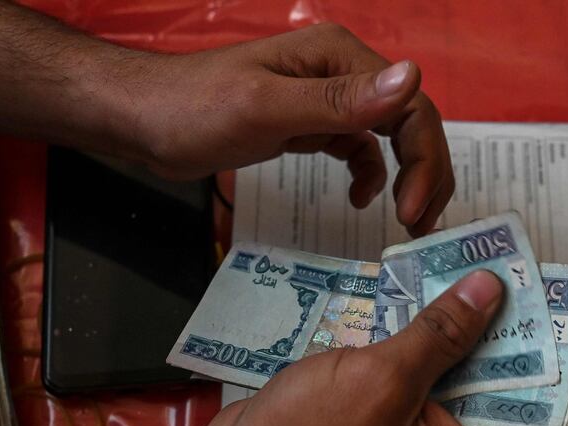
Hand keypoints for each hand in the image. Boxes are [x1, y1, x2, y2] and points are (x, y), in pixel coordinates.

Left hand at [119, 23, 452, 235]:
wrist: (143, 120)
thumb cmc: (194, 110)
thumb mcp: (267, 109)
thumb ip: (340, 101)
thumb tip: (413, 80)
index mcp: (339, 57)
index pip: (410, 106)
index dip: (423, 160)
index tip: (411, 213)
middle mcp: (342, 72)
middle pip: (409, 121)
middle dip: (425, 172)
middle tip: (420, 225)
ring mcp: (327, 98)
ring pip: (390, 137)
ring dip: (407, 177)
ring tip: (408, 220)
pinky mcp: (310, 124)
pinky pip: (358, 148)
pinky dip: (369, 174)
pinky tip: (358, 199)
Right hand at [173, 270, 530, 425]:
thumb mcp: (382, 381)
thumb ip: (441, 334)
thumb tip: (491, 292)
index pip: (547, 418)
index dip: (563, 366)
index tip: (558, 311)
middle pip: (502, 385)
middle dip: (507, 331)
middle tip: (510, 274)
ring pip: (457, 371)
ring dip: (460, 326)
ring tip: (467, 270)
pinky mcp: (384, 414)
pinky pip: (418, 370)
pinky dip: (420, 335)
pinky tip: (417, 293)